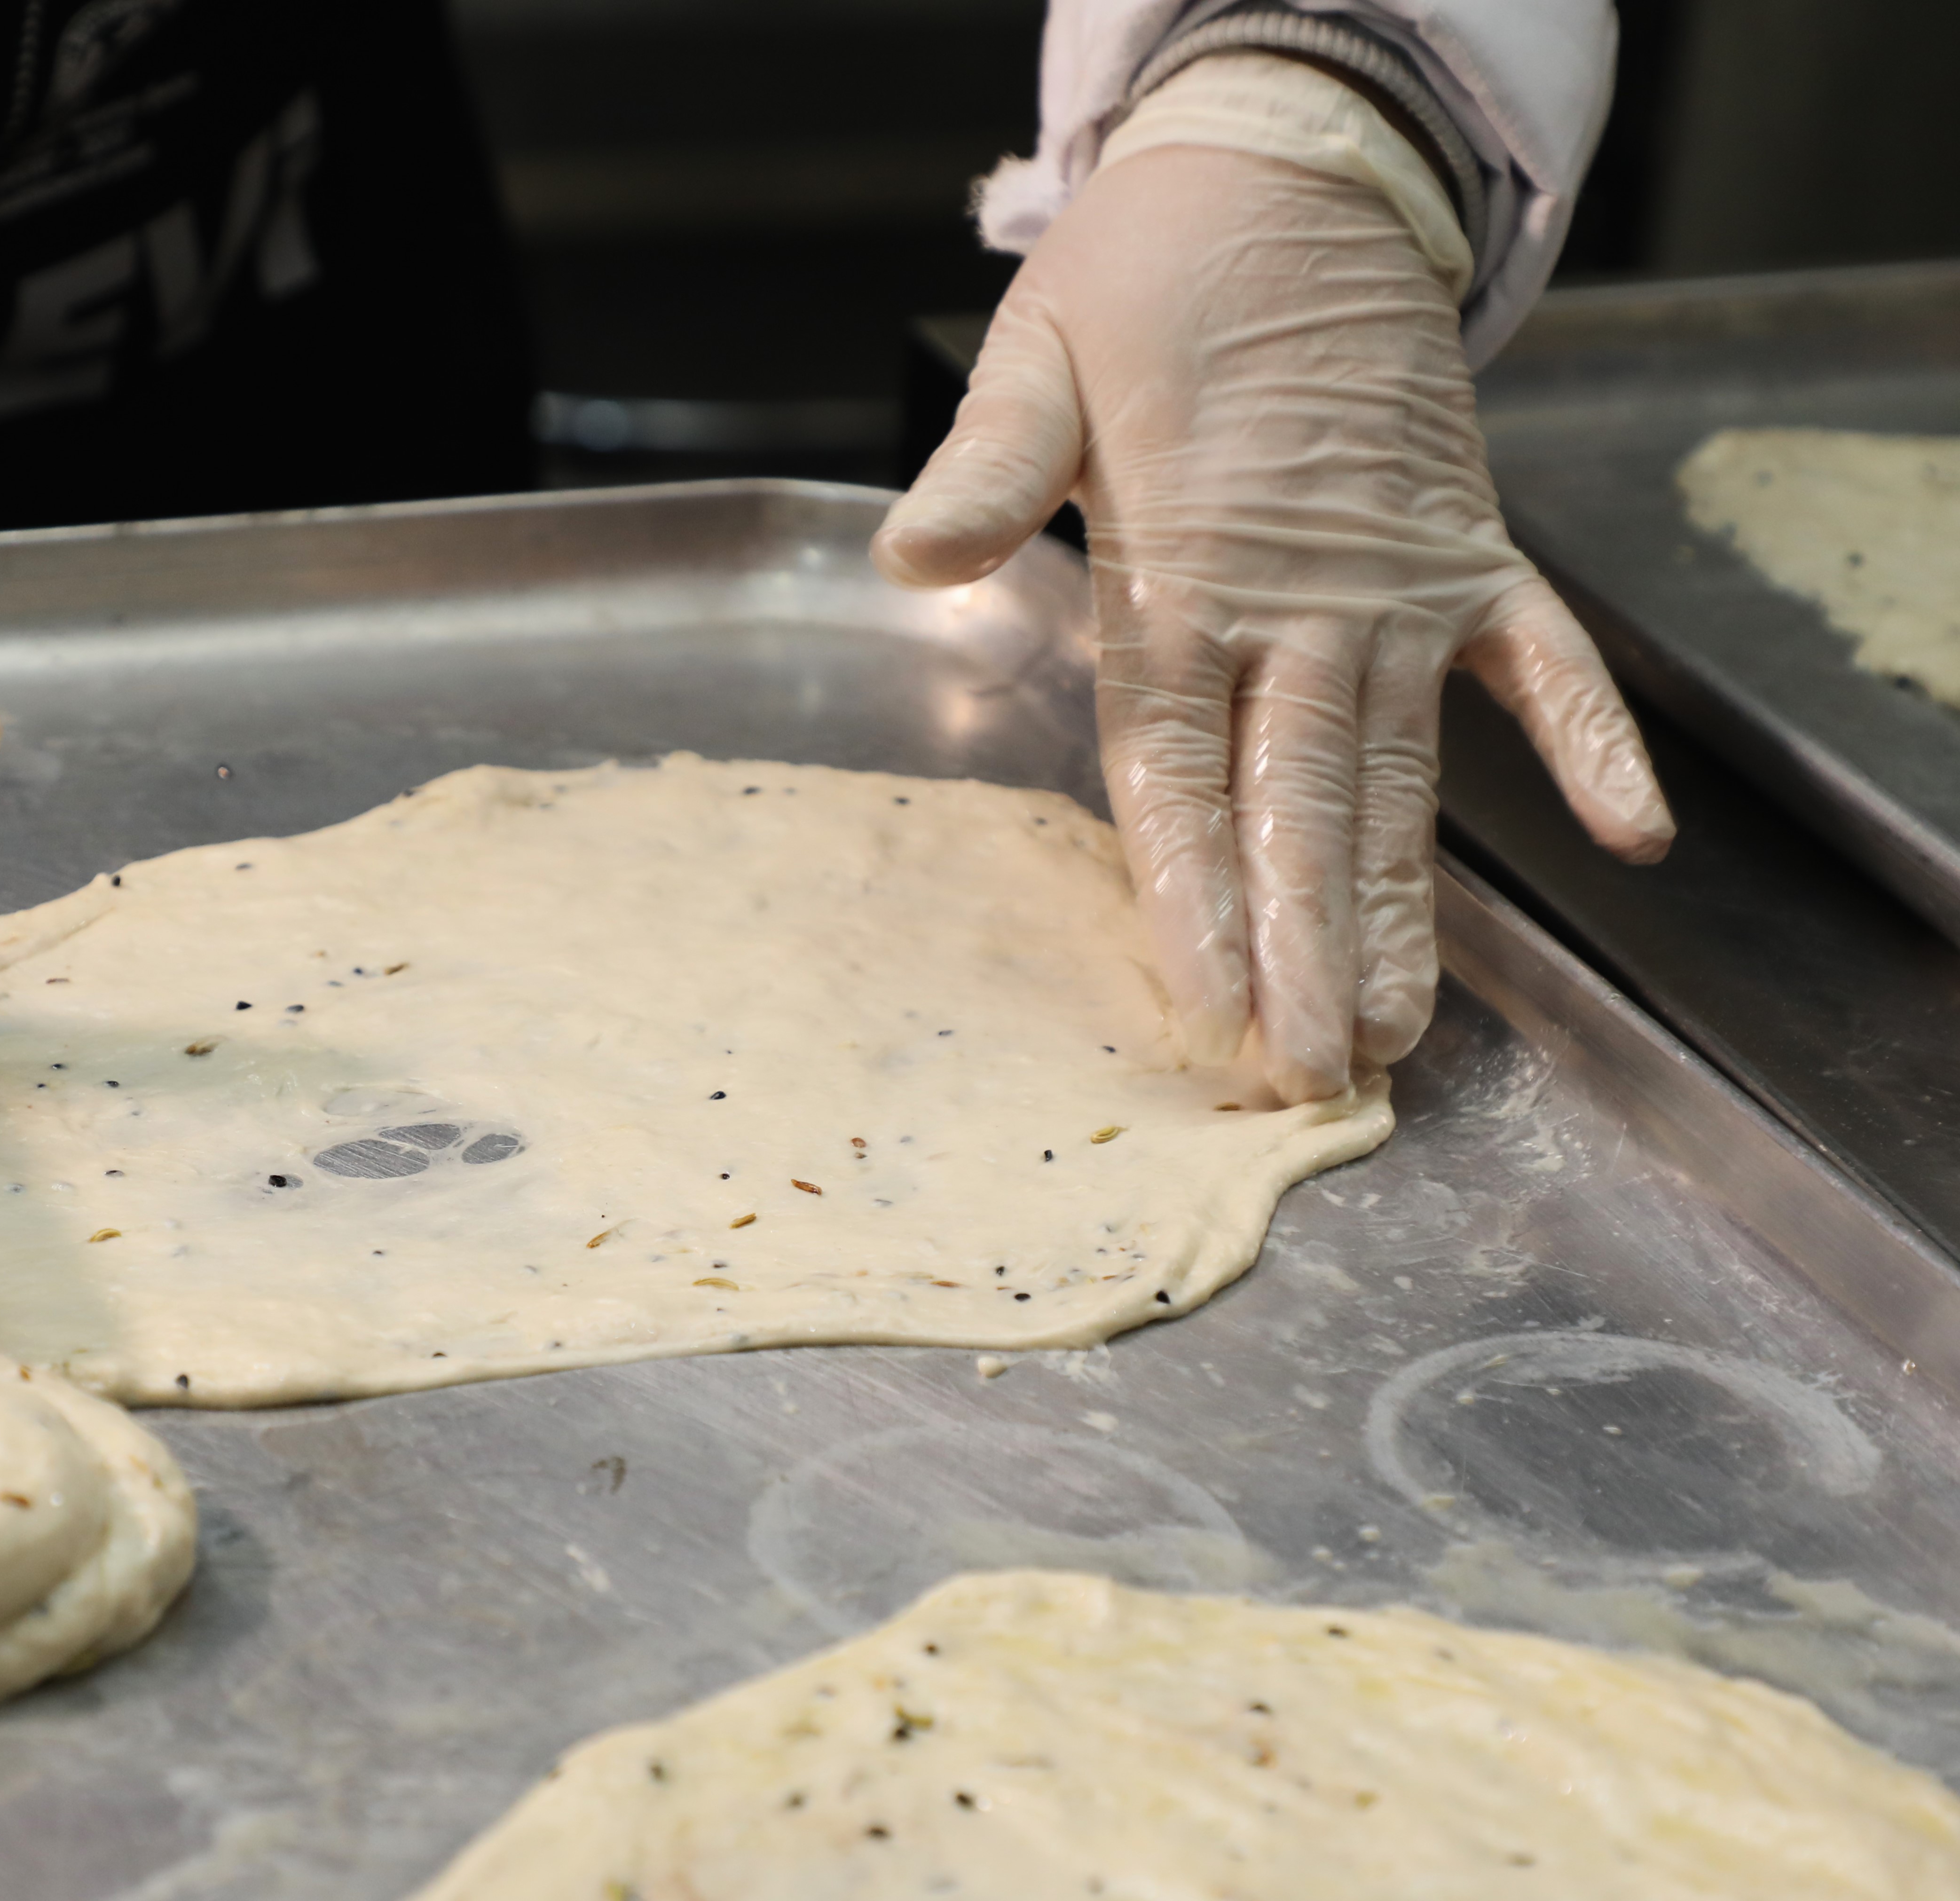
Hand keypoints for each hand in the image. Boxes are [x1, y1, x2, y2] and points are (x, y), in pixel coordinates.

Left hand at [877, 144, 1672, 1100]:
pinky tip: (1637, 838)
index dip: (1193, 894)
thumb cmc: (1146, 284)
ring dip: (1404, 904)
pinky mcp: (1468, 552)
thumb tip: (908, 555)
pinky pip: (1543, 662)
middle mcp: (1299, 602)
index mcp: (1181, 572)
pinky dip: (1591, 738)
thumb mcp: (1036, 361)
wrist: (1288, 178)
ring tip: (1399, 1031)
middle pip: (1298, 805)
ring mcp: (1398, 584)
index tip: (1204, 1003)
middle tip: (1307, 1077)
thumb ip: (988, 471)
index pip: (1179, 769)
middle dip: (1302, 947)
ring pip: (1401, 776)